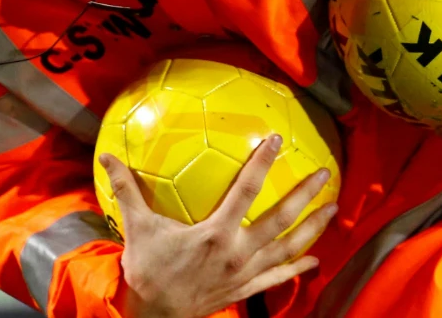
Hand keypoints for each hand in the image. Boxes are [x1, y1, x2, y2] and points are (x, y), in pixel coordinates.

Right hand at [100, 134, 337, 317]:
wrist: (154, 316)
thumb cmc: (147, 270)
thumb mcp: (137, 227)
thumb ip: (126, 190)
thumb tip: (107, 156)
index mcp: (216, 232)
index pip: (248, 190)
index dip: (263, 163)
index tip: (277, 141)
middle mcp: (239, 252)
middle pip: (281, 220)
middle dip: (306, 196)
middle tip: (325, 175)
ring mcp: (246, 273)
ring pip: (288, 248)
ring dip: (313, 229)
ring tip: (333, 210)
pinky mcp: (246, 290)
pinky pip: (278, 278)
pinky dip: (299, 268)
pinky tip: (316, 259)